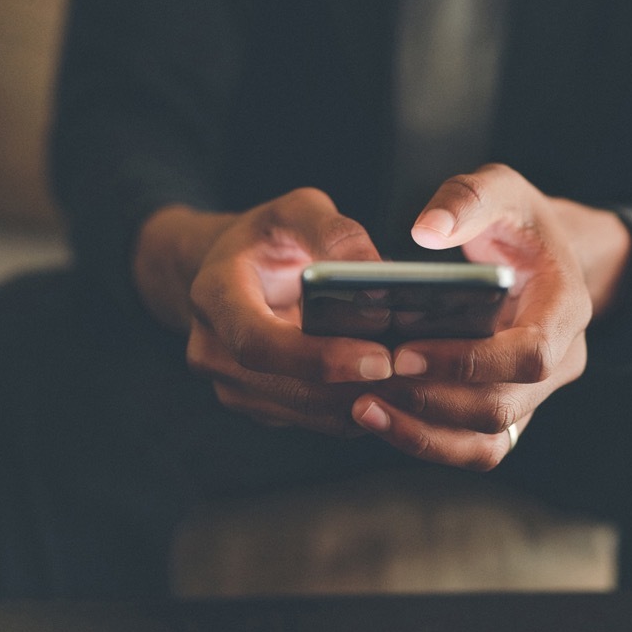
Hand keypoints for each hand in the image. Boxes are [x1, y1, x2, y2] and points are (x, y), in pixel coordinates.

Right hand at [136, 189, 394, 435]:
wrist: (231, 272)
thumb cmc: (267, 238)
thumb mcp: (295, 211)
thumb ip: (333, 231)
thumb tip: (376, 270)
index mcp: (214, 296)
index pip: (260, 343)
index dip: (319, 358)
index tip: (379, 359)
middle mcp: (213, 351)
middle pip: (289, 389)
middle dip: (356, 388)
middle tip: (418, 377)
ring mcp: (234, 386)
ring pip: (308, 414)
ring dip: (365, 405)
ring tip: (418, 384)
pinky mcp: (261, 407)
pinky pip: (315, 420)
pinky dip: (359, 409)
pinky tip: (397, 390)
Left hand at [349, 163, 629, 469]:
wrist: (537, 255)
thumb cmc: (516, 221)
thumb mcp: (500, 189)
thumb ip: (466, 200)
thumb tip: (425, 231)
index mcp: (568, 307)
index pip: (531, 354)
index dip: (469, 361)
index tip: (405, 350)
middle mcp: (560, 361)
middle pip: (503, 405)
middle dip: (433, 400)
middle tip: (369, 381)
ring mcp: (534, 394)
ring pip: (488, 440)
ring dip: (424, 432)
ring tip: (363, 407)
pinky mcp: (505, 411)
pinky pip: (472, 447)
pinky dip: (426, 440)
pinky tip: (377, 419)